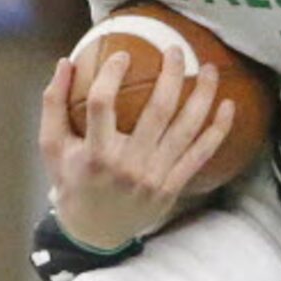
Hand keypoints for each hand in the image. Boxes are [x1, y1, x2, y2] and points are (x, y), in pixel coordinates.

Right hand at [36, 45, 231, 252]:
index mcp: (95, 153)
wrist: (95, 230)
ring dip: (203, 96)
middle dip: (170, 75)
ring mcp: (155, 177)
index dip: (112, 75)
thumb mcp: (52, 147)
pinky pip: (201, 154)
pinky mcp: (173, 186)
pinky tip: (228, 106)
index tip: (123, 53)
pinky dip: (218, 129)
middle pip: (157, 111)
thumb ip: (53, 104)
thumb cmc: (72, 180)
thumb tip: (66, 62)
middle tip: (175, 50)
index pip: (102, 104)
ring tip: (210, 68)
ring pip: (186, 129)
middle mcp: (128, 165)